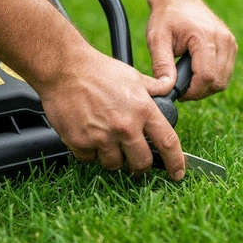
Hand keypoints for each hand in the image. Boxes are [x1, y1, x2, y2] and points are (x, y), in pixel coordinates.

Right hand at [38, 47, 184, 180]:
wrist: (65, 69)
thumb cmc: (99, 71)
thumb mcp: (133, 76)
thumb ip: (154, 86)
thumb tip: (169, 86)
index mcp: (143, 110)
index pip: (167, 142)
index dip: (176, 162)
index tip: (178, 173)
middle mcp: (125, 126)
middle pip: (142, 163)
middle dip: (141, 167)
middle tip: (137, 162)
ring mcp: (102, 137)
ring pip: (115, 164)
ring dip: (114, 158)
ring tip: (108, 141)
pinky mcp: (80, 142)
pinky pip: (90, 159)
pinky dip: (91, 153)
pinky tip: (89, 137)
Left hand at [146, 0, 237, 99]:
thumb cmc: (166, 17)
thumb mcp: (156, 39)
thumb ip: (161, 64)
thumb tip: (167, 89)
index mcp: (205, 37)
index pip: (206, 76)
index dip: (192, 91)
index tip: (178, 93)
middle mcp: (223, 39)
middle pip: (218, 82)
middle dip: (199, 92)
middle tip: (181, 88)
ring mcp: (230, 42)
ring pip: (224, 80)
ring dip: (206, 87)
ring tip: (187, 80)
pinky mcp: (232, 45)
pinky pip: (226, 73)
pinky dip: (213, 79)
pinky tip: (197, 73)